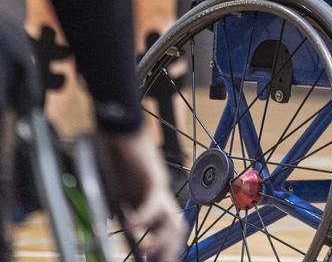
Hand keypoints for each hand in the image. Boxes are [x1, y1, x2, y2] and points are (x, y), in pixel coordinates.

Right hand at [98, 127, 182, 261]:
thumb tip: (121, 228)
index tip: (155, 261)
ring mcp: (158, 185)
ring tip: (148, 254)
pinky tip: (132, 227)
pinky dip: (143, 218)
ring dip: (162, 240)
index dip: (162, 247)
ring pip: (171, 219)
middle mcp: (158, 193)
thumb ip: (121, 209)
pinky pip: (152, 203)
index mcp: (149, 197)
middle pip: (174, 226)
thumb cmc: (115, 152)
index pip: (162, 227)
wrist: (120, 126)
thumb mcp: (115, 188)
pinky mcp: (153, 177)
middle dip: (169, 249)